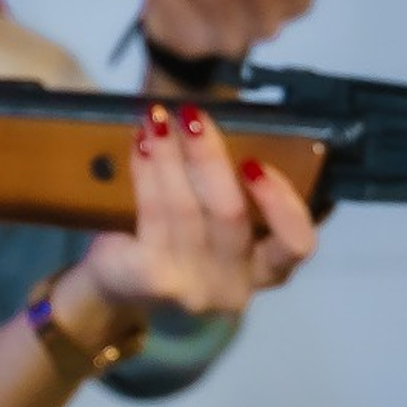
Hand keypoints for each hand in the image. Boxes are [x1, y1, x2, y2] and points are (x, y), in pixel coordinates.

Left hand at [54, 100, 316, 342]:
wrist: (110, 293)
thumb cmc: (169, 250)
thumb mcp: (209, 227)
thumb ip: (224, 191)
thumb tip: (210, 124)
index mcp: (262, 270)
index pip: (296, 245)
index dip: (282, 203)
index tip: (255, 163)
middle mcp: (234, 286)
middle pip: (231, 215)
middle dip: (209, 157)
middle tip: (192, 114)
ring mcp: (193, 288)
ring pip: (186, 209)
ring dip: (170, 156)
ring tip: (156, 120)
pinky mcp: (153, 279)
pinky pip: (153, 213)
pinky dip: (146, 173)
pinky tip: (141, 146)